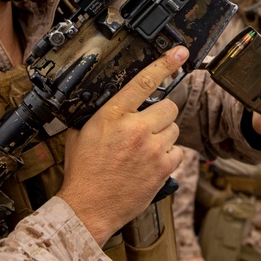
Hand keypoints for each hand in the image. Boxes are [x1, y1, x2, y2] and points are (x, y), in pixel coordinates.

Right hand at [58, 46, 188, 244]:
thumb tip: (111, 101)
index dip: (165, 63)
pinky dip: (168, 156)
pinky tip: (151, 162)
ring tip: (145, 149)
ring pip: (174, 129)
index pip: (144, 80)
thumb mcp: (81, 133)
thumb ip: (99, 114)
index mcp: (113, 114)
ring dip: (164, 136)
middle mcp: (135, 128)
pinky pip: (177, 152)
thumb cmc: (83, 172)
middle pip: (169, 106)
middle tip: (148, 125)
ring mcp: (151, 149)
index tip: (179, 53)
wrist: (88, 207)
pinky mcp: (163, 168)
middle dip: (161, 114)